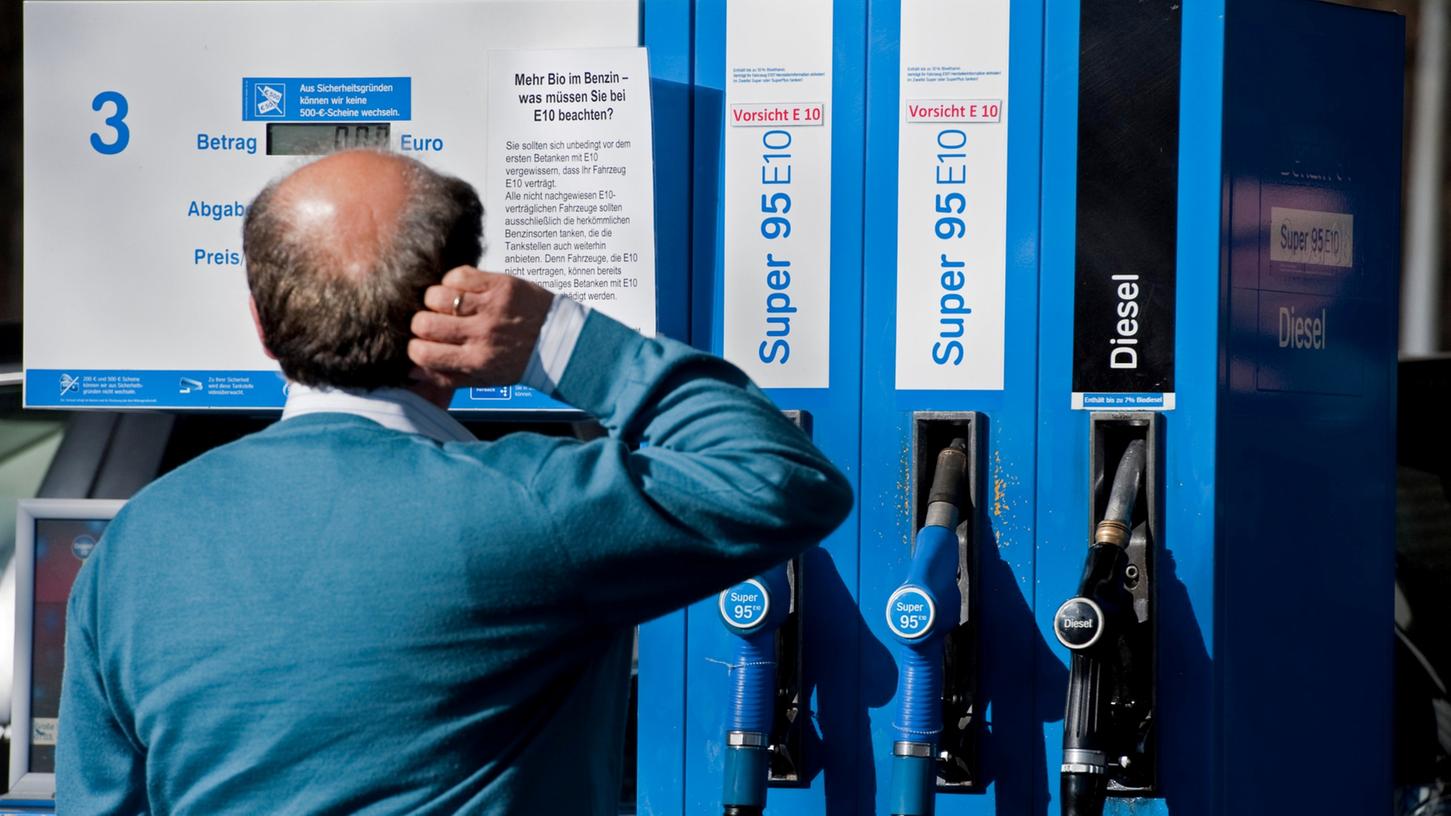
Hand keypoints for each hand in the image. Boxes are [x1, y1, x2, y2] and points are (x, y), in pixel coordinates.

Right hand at [409, 266, 553, 387]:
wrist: (558, 338)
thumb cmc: (517, 361)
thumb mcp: (485, 379)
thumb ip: (447, 378)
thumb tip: (411, 372)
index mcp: (476, 361)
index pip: (423, 353)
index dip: (415, 347)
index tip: (422, 344)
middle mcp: (481, 334)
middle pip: (423, 323)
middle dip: (421, 323)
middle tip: (435, 323)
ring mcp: (490, 307)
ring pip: (436, 296)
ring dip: (435, 300)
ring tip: (449, 306)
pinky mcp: (499, 284)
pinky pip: (458, 275)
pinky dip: (453, 281)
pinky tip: (463, 291)